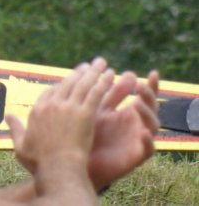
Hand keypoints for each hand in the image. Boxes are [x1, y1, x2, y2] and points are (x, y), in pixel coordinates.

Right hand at [7, 58, 113, 175]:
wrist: (58, 169)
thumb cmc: (40, 162)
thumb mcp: (20, 145)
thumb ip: (15, 128)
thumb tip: (7, 116)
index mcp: (37, 110)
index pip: (50, 91)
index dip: (62, 85)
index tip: (70, 81)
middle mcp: (52, 105)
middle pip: (67, 83)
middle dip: (79, 72)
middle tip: (88, 66)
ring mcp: (68, 108)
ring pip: (82, 84)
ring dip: (93, 72)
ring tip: (101, 63)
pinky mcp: (84, 114)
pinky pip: (95, 93)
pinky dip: (103, 82)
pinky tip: (110, 74)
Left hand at [86, 69, 159, 188]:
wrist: (77, 163)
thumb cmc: (84, 135)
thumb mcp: (93, 109)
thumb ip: (98, 92)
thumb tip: (101, 67)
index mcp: (127, 113)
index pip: (144, 97)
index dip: (151, 85)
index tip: (152, 72)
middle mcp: (136, 125)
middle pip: (151, 108)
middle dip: (148, 96)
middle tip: (140, 85)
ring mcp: (137, 140)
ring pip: (153, 126)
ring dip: (148, 113)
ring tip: (137, 103)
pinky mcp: (136, 156)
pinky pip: (148, 149)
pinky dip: (148, 141)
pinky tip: (142, 132)